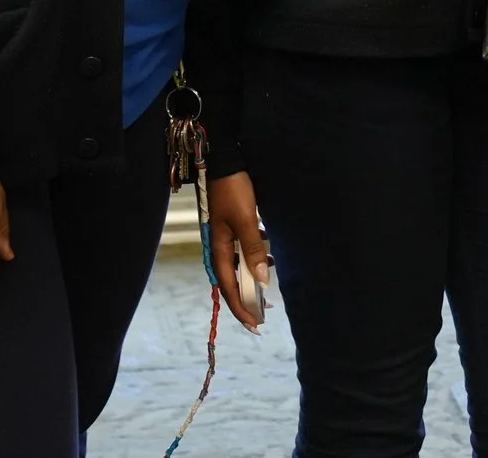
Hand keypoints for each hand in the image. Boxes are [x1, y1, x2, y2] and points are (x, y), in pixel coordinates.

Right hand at [207, 169, 269, 330]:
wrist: (225, 163)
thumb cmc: (234, 191)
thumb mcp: (246, 220)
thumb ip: (254, 249)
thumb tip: (262, 279)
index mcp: (219, 249)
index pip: (228, 287)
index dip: (240, 307)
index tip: (253, 324)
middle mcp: (220, 248)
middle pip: (232, 281)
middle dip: (246, 300)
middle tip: (261, 317)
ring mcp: (226, 238)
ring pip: (238, 268)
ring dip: (252, 281)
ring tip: (267, 294)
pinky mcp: (234, 228)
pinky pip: (243, 252)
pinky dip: (255, 261)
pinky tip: (269, 260)